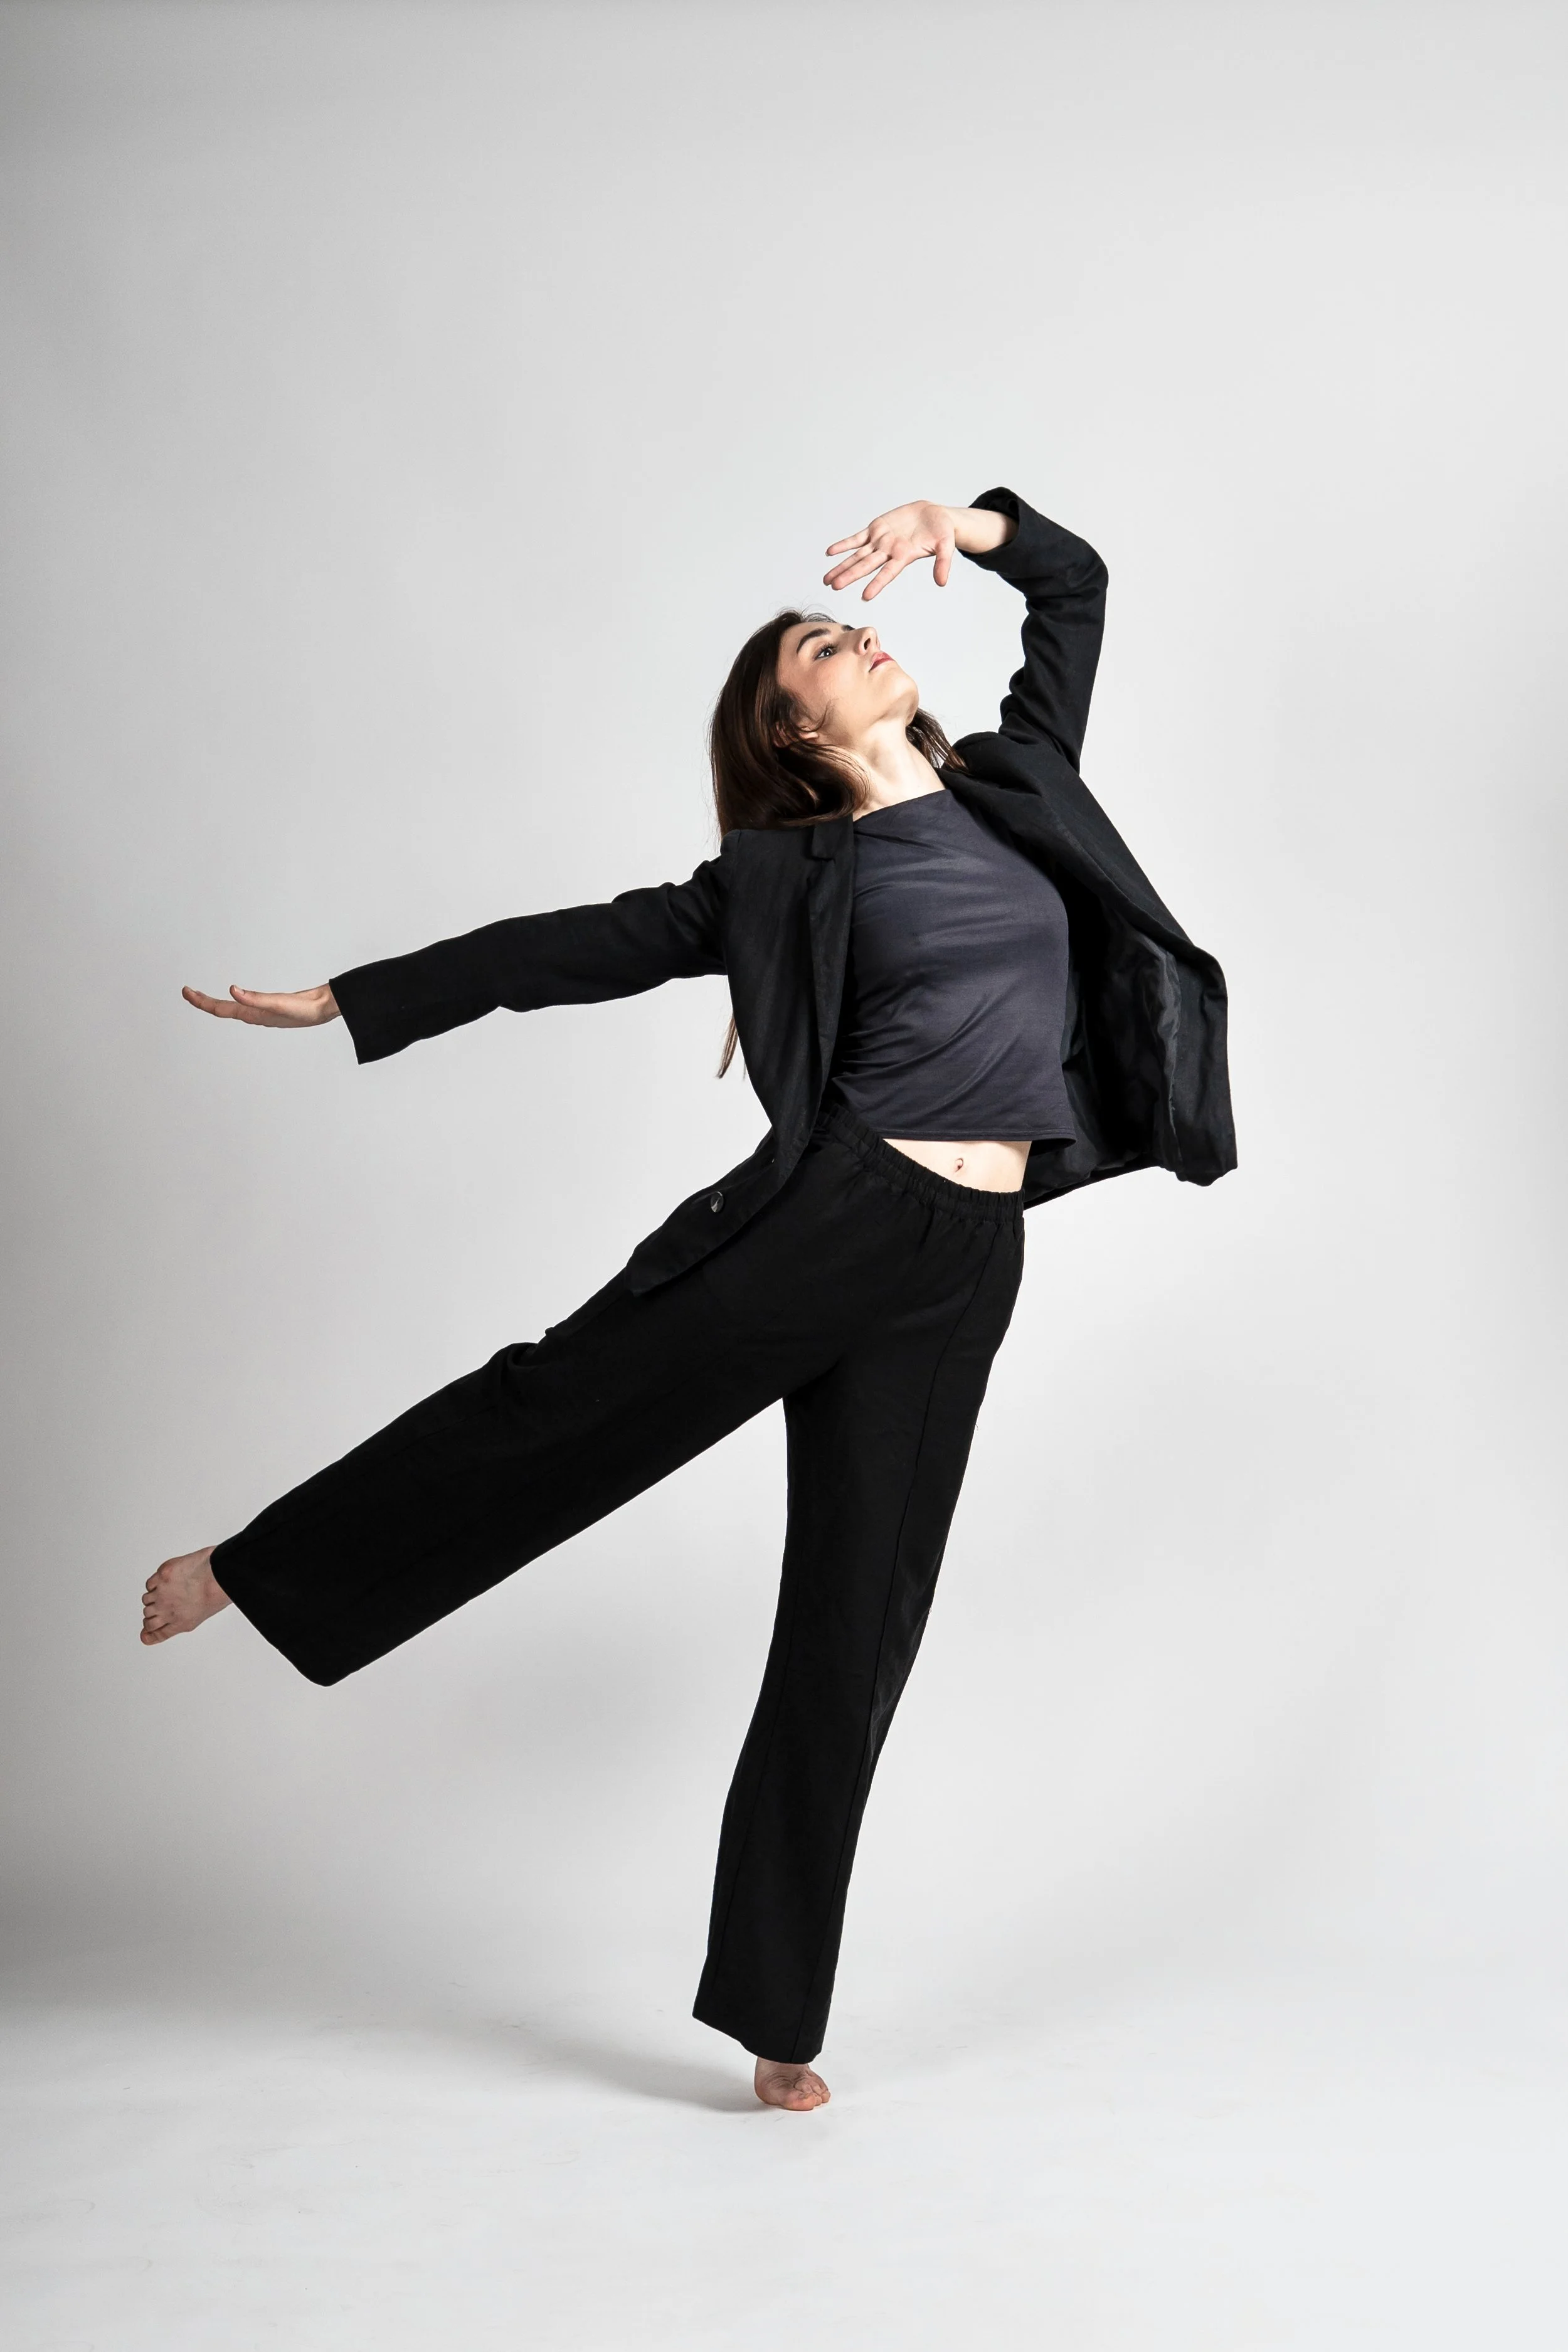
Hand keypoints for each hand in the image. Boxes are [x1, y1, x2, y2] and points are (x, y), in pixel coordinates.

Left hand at [181, 982, 338, 1026]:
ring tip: (203, 997)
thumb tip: (231, 990)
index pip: (219, 1008)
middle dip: (203, 1001)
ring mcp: (260, 1013)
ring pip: (231, 1009)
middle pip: (221, 1009)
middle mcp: (253, 1014)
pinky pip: (243, 1005)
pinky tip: (235, 997)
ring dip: (215, 1003)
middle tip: (187, 991)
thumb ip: (254, 998)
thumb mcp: (277, 1003)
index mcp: (251, 1014)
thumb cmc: (303, 1009)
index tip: (186, 991)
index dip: (201, 1001)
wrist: (323, 1008)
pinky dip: (232, 1001)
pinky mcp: (268, 1008)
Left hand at [823, 500, 1013, 601]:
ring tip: (827, 579)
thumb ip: (943, 562)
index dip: (877, 583)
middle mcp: (889, 552)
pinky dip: (843, 545)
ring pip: (857, 556)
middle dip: (850, 575)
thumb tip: (942, 582)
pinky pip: (856, 539)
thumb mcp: (946, 545)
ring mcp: (880, 541)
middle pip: (866, 566)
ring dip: (842, 566)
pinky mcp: (876, 529)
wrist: (933, 515)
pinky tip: (830, 553)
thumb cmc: (941, 532)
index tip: (865, 595)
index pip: (888, 573)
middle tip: (834, 586)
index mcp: (904, 556)